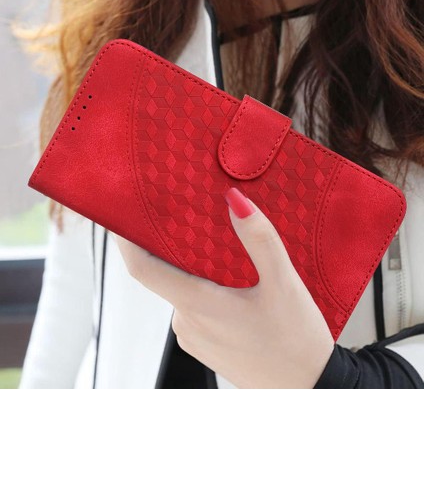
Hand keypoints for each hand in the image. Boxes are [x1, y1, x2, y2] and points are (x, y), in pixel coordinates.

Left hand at [115, 187, 333, 387]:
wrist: (308, 389)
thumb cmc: (297, 342)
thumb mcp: (284, 284)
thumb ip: (259, 239)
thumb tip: (235, 201)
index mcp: (198, 305)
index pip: (142, 269)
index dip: (126, 240)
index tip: (123, 213)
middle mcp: (186, 322)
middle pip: (165, 274)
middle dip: (174, 245)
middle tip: (193, 216)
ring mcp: (192, 336)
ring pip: (182, 289)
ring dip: (194, 268)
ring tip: (222, 249)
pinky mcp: (203, 345)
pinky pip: (193, 307)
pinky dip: (204, 288)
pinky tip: (232, 283)